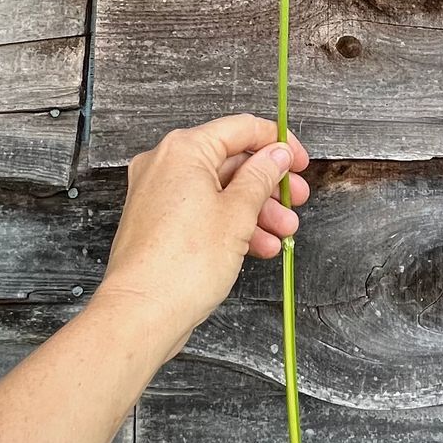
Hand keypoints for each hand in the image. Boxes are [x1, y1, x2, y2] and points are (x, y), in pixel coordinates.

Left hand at [94, 113, 310, 360]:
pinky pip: (203, 211)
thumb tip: (275, 156)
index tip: (300, 160)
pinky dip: (231, 224)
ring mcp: (158, 194)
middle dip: (269, 184)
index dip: (276, 142)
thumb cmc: (181, 266)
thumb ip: (261, 177)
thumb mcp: (238, 214)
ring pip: (219, 190)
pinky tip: (260, 246)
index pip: (241, 129)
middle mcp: (165, 165)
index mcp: (183, 150)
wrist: (142, 314)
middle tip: (296, 199)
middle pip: (230, 161)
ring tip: (283, 232)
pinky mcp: (158, 222)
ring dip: (256, 209)